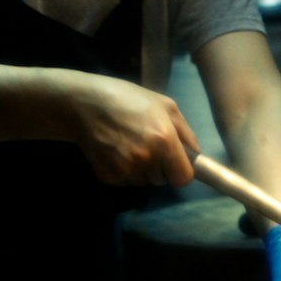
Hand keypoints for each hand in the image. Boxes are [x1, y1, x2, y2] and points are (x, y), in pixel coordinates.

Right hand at [64, 72, 198, 187]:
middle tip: (145, 143)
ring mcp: (126, 169)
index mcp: (165, 140)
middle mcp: (147, 158)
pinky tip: (114, 150)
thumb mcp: (165, 105)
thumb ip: (186, 133)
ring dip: (140, 169)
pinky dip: (123, 170)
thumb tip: (197, 156)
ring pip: (143, 182)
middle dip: (158, 167)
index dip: (180, 171)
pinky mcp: (108, 176)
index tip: (174, 164)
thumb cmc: (127, 99)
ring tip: (127, 144)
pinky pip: (125, 182)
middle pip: (162, 180)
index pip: (183, 178)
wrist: (83, 103)